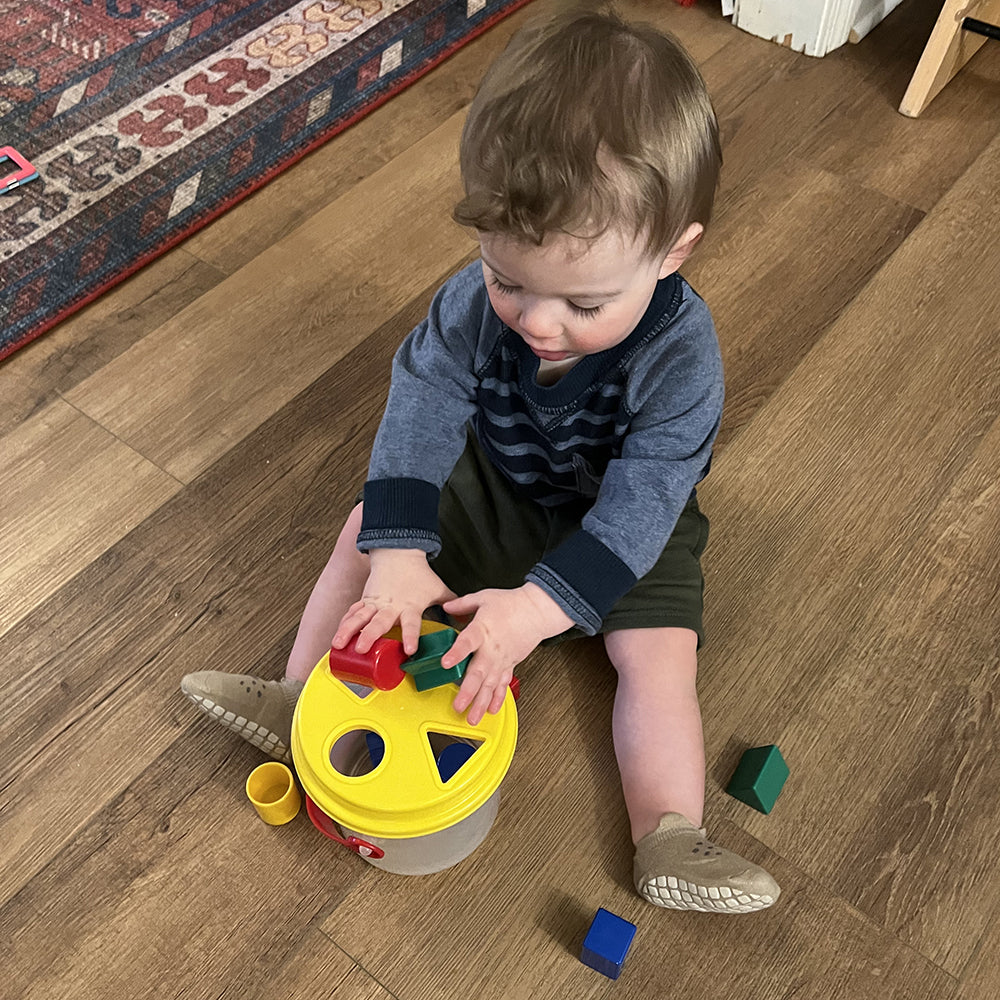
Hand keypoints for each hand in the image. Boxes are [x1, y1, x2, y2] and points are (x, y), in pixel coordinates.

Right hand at [332, 548, 455, 656]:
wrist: (399, 553)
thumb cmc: (419, 575)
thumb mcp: (438, 589)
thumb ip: (452, 604)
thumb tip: (467, 618)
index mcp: (410, 606)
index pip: (411, 623)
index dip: (411, 636)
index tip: (410, 650)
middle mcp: (391, 606)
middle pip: (379, 622)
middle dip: (370, 635)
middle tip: (363, 648)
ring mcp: (376, 603)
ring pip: (360, 618)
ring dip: (349, 631)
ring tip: (339, 644)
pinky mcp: (365, 599)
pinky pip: (353, 612)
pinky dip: (344, 623)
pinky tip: (337, 635)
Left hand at [441, 583, 572, 724]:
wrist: (536, 611)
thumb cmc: (512, 604)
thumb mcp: (483, 598)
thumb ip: (462, 604)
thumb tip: (446, 607)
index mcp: (482, 630)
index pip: (467, 642)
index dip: (456, 653)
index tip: (446, 663)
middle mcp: (491, 649)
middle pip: (478, 673)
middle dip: (468, 692)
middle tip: (458, 706)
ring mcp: (501, 660)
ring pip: (490, 685)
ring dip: (481, 703)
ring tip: (472, 718)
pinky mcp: (509, 665)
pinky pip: (502, 685)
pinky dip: (497, 698)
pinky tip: (491, 710)